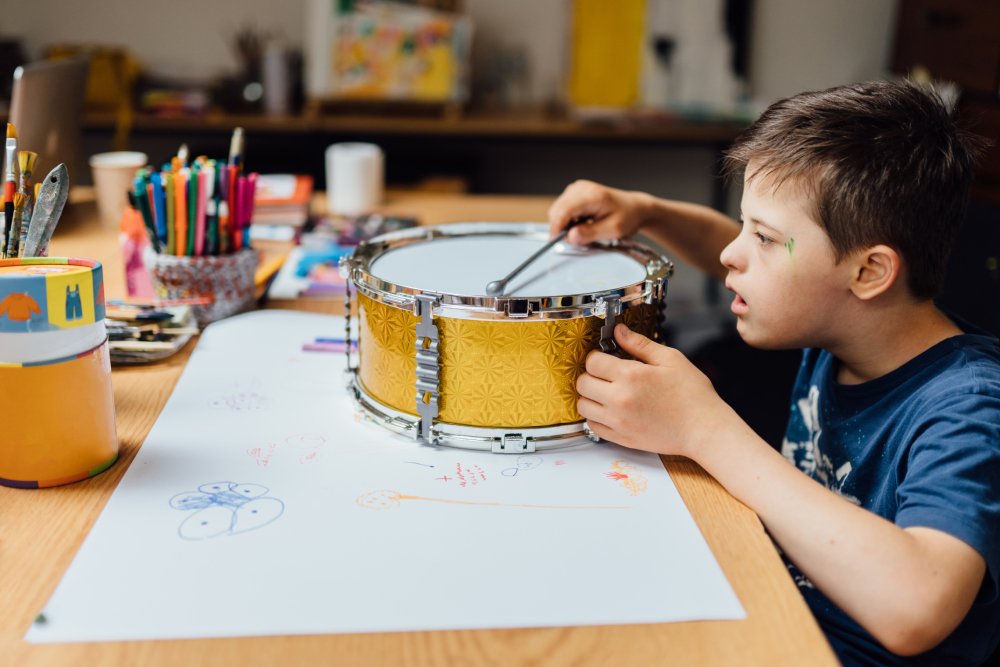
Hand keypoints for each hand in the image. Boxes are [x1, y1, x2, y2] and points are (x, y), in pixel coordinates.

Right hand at [548, 180, 648, 244]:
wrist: (634, 207)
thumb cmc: (627, 216)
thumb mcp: (613, 230)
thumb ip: (590, 233)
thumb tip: (569, 237)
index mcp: (592, 195)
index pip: (565, 210)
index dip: (557, 226)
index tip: (556, 240)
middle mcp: (581, 188)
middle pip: (557, 210)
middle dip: (561, 227)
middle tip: (576, 239)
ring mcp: (576, 189)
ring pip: (557, 210)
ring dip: (564, 224)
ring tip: (582, 230)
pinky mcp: (574, 193)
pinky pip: (562, 209)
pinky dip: (567, 220)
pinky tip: (581, 223)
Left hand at [576, 324, 738, 457]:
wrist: (705, 429)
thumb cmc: (693, 395)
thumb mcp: (670, 359)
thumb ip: (640, 344)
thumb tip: (618, 331)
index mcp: (630, 376)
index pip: (592, 362)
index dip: (598, 357)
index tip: (607, 359)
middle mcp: (619, 400)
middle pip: (582, 383)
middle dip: (591, 375)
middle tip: (606, 375)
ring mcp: (618, 421)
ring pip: (583, 406)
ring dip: (590, 396)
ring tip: (607, 392)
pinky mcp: (621, 438)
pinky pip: (592, 426)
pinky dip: (596, 417)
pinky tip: (610, 410)